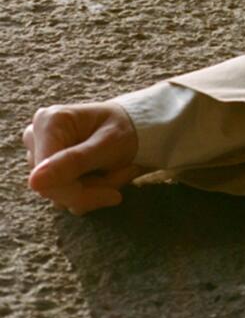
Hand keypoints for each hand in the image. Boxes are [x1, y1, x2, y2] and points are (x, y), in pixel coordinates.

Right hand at [24, 102, 142, 214]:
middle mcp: (37, 135)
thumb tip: (34, 182)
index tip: (113, 195)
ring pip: (57, 195)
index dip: (76, 193)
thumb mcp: (109, 144)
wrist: (135, 127)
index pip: (45, 178)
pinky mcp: (47, 167)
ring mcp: (39, 152)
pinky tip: (103, 175)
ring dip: (91, 191)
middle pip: (49, 188)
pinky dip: (87, 192)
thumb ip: (74, 162)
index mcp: (49, 122)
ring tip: (114, 170)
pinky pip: (61, 195)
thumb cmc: (126, 129)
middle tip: (121, 176)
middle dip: (88, 190)